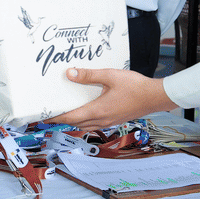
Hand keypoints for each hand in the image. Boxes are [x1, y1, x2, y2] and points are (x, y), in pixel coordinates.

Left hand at [49, 67, 177, 129]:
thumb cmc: (135, 87)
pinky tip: (86, 111)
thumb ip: (89, 75)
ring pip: (86, 125)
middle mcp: (101, 120)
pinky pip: (95, 123)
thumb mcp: (110, 76)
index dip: (56, 117)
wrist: (155, 97)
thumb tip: (70, 73)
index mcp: (97, 110)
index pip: (70, 117)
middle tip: (51, 114)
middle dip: (62, 119)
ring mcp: (109, 122)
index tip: (44, 116)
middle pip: (76, 123)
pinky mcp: (115, 120)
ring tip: (65, 112)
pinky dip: (85, 119)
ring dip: (74, 120)